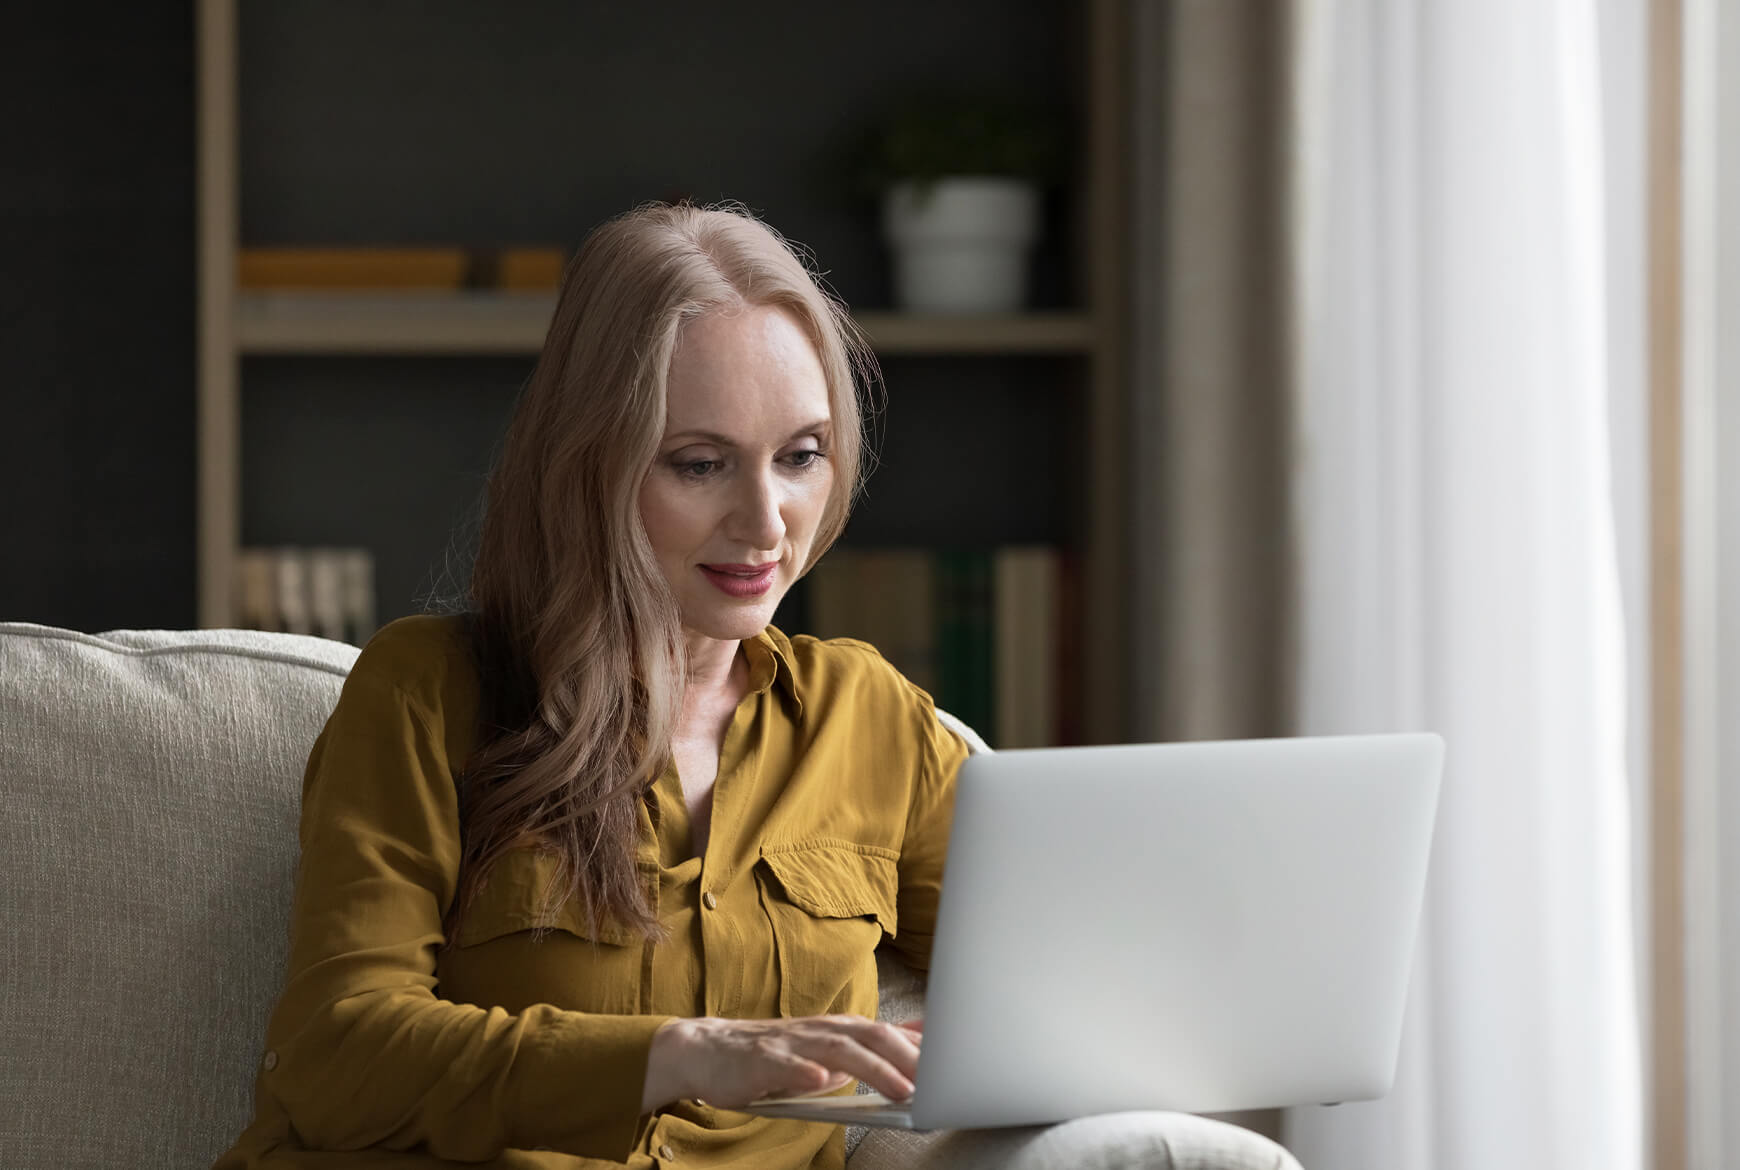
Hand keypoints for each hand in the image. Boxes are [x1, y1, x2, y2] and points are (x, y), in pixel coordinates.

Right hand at [641, 1014, 922, 1111]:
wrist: (708, 1051)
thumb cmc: (776, 1055)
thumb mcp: (830, 1047)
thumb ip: (872, 1044)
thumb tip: (921, 1037)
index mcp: (839, 1030)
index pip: (889, 1033)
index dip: (924, 1047)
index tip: (957, 1058)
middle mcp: (821, 1031)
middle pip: (871, 1036)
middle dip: (908, 1058)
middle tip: (939, 1081)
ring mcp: (791, 1045)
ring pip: (838, 1051)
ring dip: (873, 1069)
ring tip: (899, 1089)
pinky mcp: (761, 1061)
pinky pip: (786, 1066)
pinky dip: (806, 1072)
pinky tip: (821, 1081)